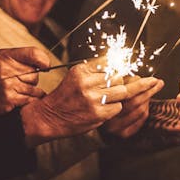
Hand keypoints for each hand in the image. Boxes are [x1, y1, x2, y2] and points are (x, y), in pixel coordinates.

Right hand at [0, 47, 49, 122]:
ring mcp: (7, 86)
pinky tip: (17, 99)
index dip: (44, 61)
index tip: (45, 66)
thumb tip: (42, 62)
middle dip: (31, 79)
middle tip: (19, 82)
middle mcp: (5, 70)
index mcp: (3, 56)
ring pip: (34, 88)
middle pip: (35, 74)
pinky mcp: (8, 101)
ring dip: (30, 92)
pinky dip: (28, 101)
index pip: (34, 54)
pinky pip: (30, 100)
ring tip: (16, 91)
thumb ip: (16, 59)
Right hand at [21, 63, 153, 144]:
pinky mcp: (98, 114)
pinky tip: (103, 108)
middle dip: (120, 81)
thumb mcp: (76, 76)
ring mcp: (93, 99)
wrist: (51, 116)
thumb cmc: (66, 95)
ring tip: (108, 96)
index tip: (129, 63)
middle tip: (117, 85)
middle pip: (119, 76)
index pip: (110, 62)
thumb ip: (96, 69)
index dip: (119, 65)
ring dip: (120, 94)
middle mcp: (87, 82)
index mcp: (82, 70)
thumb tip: (121, 62)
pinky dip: (114, 107)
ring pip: (122, 91)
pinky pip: (118, 106)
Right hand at [100, 76, 164, 137]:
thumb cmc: (102, 97)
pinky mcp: (123, 134)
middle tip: (158, 83)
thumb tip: (140, 78)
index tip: (153, 79)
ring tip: (149, 92)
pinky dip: (145, 111)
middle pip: (136, 102)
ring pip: (140, 111)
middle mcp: (109, 117)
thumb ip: (123, 82)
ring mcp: (116, 127)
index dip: (143, 84)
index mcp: (104, 102)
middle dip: (150, 91)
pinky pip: (141, 121)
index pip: (129, 91)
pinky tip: (144, 105)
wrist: (89, 118)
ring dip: (147, 100)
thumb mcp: (109, 86)